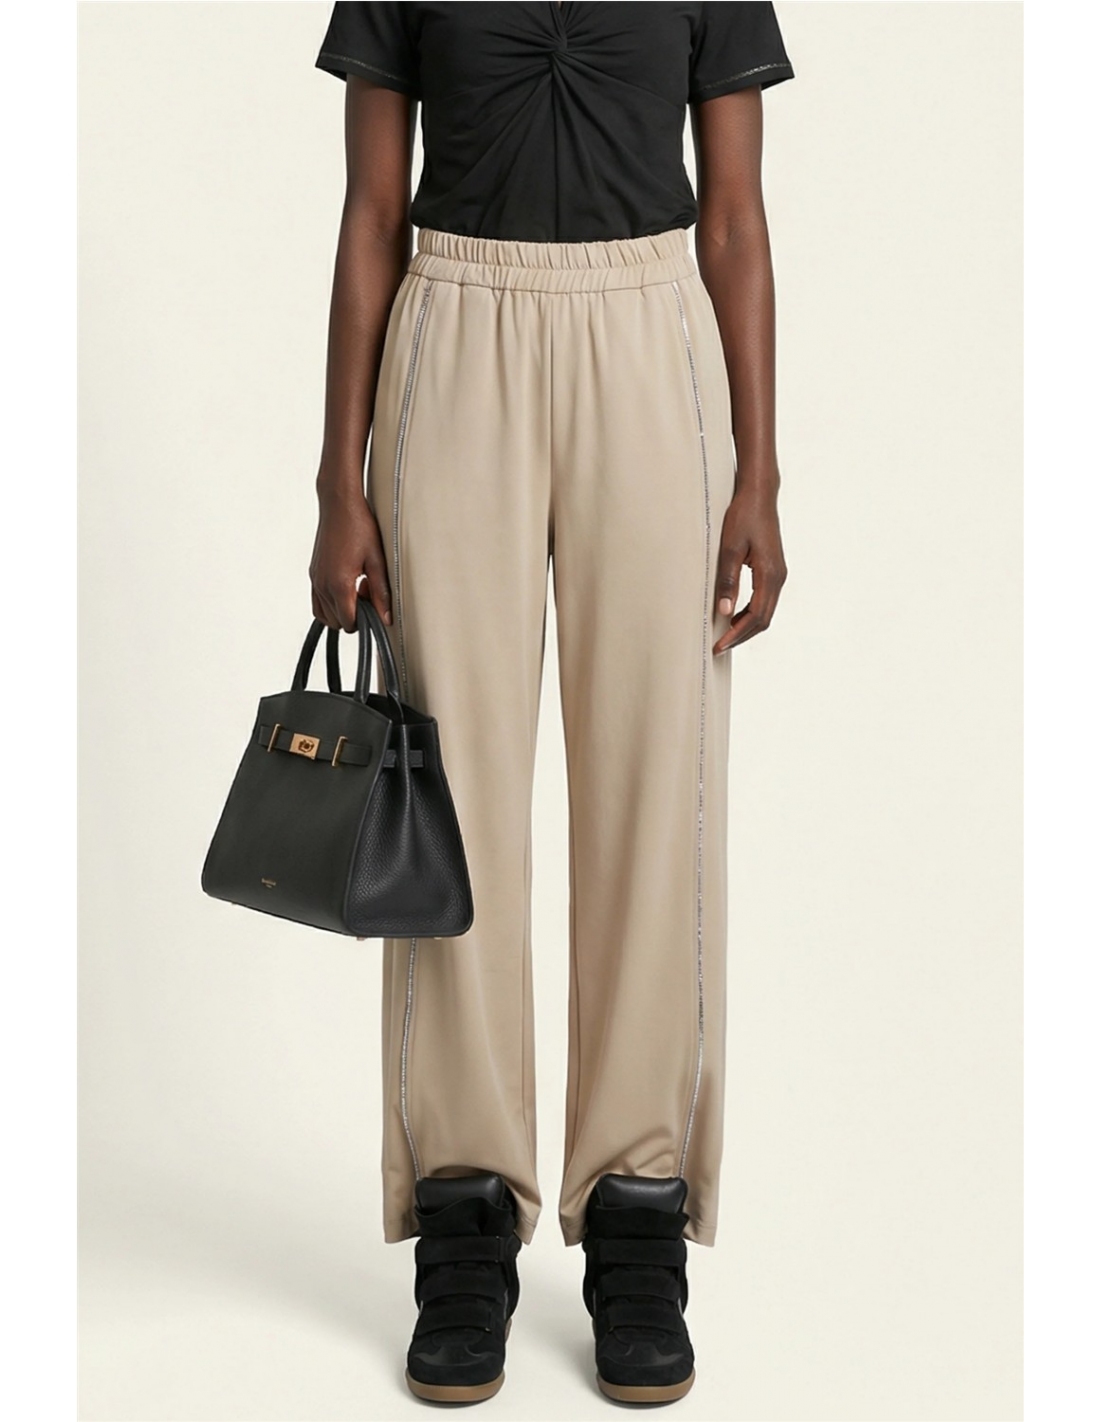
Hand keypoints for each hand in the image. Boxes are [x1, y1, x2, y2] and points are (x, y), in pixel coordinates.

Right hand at [309, 490, 392, 631]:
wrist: (339, 505)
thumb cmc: (358, 527)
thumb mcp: (377, 561)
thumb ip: (381, 593)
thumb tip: (386, 617)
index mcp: (339, 584)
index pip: (348, 622)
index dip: (364, 621)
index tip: (375, 607)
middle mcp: (322, 585)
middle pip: (336, 622)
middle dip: (354, 615)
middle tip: (368, 594)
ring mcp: (315, 579)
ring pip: (325, 615)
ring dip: (342, 609)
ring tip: (357, 589)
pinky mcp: (313, 573)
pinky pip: (318, 601)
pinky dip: (331, 602)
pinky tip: (346, 586)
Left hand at [712, 487, 786, 653]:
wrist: (759, 495)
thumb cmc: (744, 516)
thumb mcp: (730, 548)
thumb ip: (728, 580)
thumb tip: (724, 611)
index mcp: (770, 574)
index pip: (755, 616)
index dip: (737, 634)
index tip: (719, 645)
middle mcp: (779, 578)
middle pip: (763, 619)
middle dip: (741, 636)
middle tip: (719, 646)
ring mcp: (778, 575)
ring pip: (765, 612)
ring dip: (746, 626)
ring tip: (724, 635)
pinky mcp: (774, 570)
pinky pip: (764, 600)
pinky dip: (750, 613)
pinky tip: (733, 615)